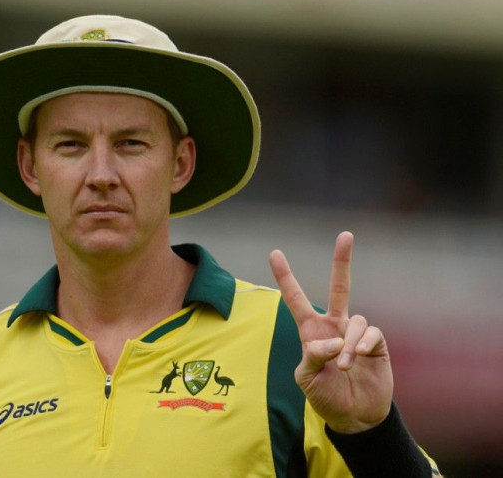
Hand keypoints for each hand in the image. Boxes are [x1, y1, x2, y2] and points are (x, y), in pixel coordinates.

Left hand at [268, 231, 392, 433]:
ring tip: (344, 366)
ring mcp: (356, 333)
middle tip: (346, 235)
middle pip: (339, 287)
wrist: (354, 417)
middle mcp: (335, 326)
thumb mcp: (306, 379)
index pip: (296, 299)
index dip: (285, 277)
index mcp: (311, 331)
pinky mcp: (377, 344)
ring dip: (348, 344)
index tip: (274, 253)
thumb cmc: (326, 396)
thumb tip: (331, 341)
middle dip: (342, 262)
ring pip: (355, 320)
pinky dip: (363, 344)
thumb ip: (312, 357)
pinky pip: (371, 332)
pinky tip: (358, 357)